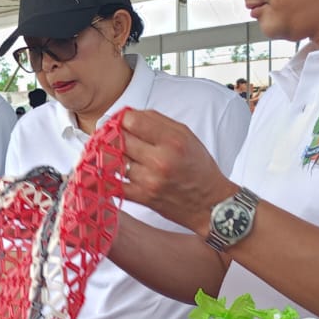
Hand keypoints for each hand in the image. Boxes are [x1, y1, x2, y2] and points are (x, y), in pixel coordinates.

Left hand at [120, 110, 234, 231]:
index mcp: (173, 141)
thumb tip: (127, 114)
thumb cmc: (198, 167)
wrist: (209, 203)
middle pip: (119, 139)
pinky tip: (111, 171)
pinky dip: (108, 176)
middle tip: (114, 137)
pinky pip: (113, 184)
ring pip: (113, 160)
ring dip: (112, 156)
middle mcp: (160, 160)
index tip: (122, 122)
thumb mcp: (186, 136)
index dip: (122, 119)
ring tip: (118, 154)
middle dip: (114, 136)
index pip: (132, 121)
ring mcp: (149, 180)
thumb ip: (157, 121)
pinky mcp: (142, 197)